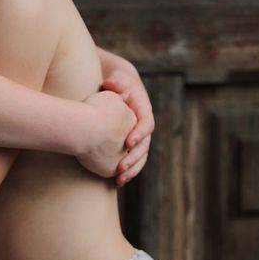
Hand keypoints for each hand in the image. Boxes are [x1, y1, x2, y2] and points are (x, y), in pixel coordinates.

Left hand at [99, 59, 153, 185]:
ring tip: (119, 180)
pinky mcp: (129, 145)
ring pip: (140, 157)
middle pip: (144, 146)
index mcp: (144, 111)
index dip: (139, 134)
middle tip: (120, 168)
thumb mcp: (118, 78)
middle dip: (133, 158)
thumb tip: (111, 83)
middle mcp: (143, 126)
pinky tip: (116, 181)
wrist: (117, 87)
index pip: (147, 124)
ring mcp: (138, 137)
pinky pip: (131, 160)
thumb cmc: (117, 81)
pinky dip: (126, 171)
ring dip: (131, 170)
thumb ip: (117, 82)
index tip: (127, 143)